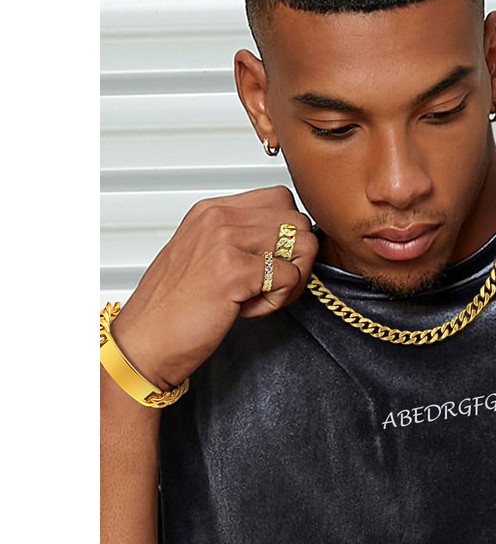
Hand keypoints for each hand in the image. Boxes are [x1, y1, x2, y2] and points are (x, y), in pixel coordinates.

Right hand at [107, 186, 317, 389]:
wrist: (144, 343)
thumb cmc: (174, 308)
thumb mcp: (204, 254)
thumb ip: (241, 238)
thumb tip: (288, 238)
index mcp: (213, 210)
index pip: (281, 200)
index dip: (288, 234)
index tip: (271, 261)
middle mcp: (219, 218)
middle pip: (298, 221)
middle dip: (297, 258)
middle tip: (272, 285)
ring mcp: (225, 241)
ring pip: (302, 244)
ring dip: (292, 279)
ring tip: (261, 296)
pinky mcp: (234, 271)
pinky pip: (291, 276)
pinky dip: (279, 300)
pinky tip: (248, 309)